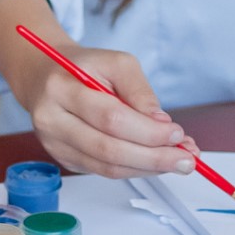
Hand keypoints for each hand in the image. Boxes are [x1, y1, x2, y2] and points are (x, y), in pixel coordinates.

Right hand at [20, 42, 200, 177]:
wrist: (48, 76)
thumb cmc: (87, 67)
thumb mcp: (118, 63)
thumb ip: (141, 92)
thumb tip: (162, 124)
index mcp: (62, 89)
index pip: (111, 118)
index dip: (148, 131)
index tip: (177, 133)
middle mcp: (53, 121)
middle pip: (109, 149)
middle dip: (154, 158)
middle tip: (187, 160)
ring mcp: (56, 144)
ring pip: (108, 167)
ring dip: (149, 168)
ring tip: (179, 161)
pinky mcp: (66, 158)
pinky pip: (105, 171)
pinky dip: (137, 169)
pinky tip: (158, 162)